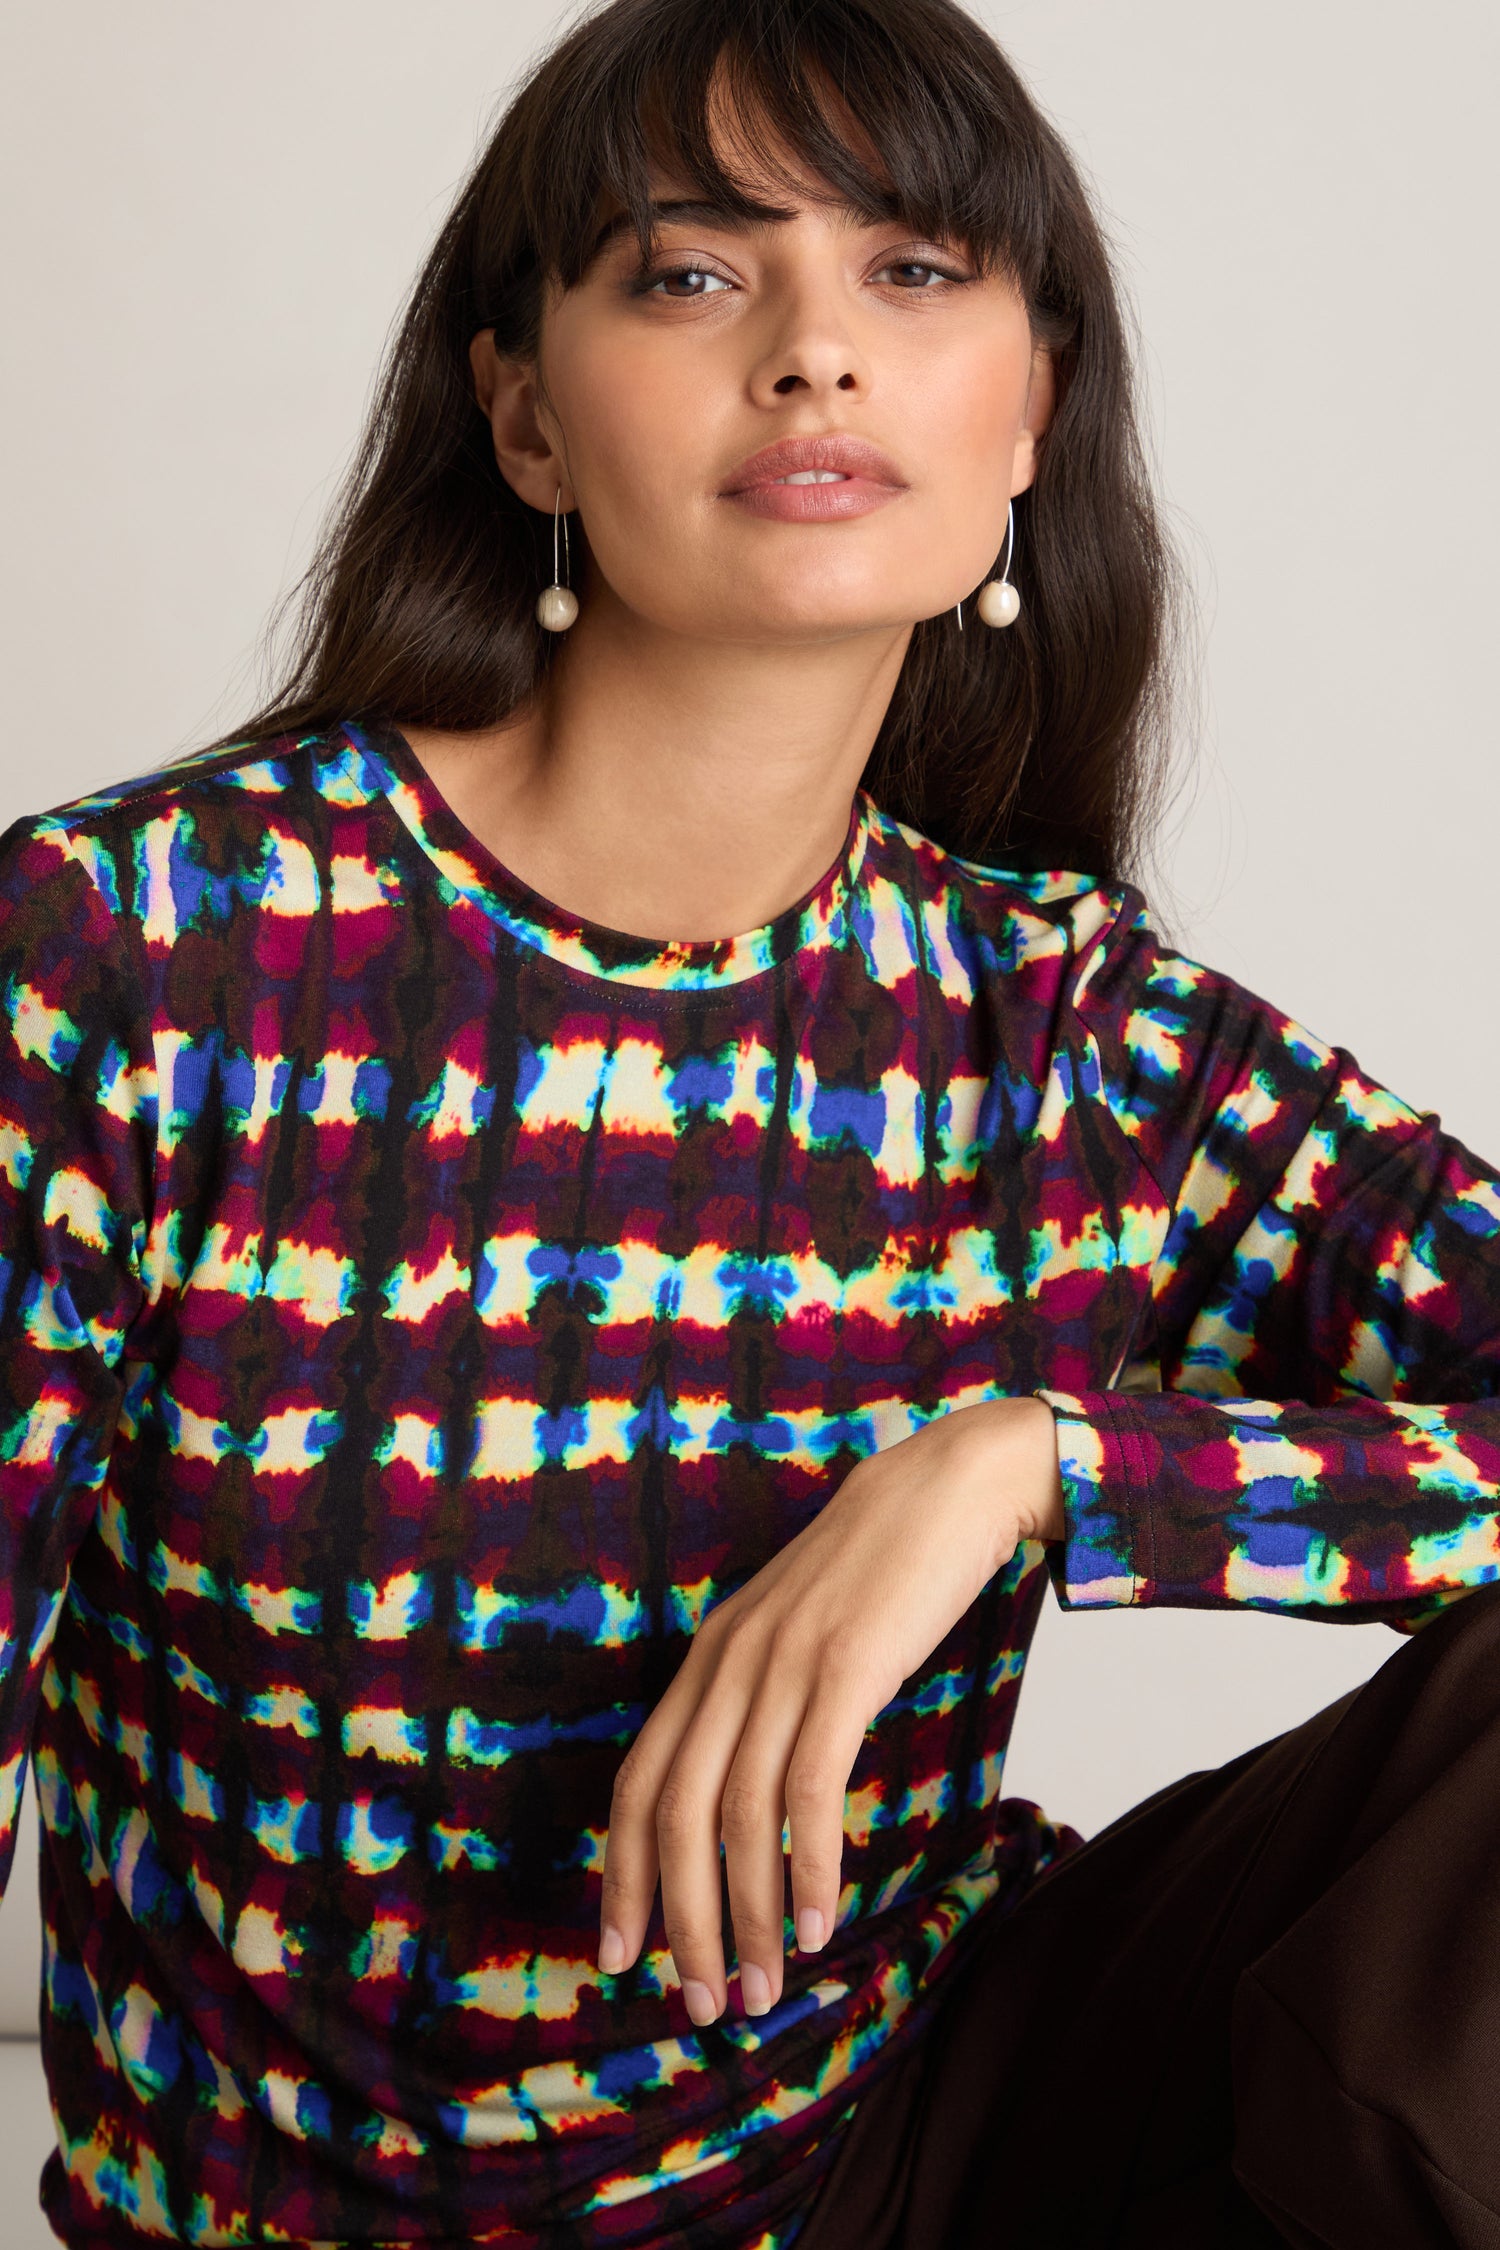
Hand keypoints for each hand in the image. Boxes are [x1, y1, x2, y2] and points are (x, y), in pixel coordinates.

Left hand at [596, 1394, 1063, 2024]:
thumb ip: (762, 1698)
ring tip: (761, 1988)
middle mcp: (729, 1663)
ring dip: (746, 1917)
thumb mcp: (797, 1631)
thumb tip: (748, 1795)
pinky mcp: (845, 1670)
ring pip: (736, 1815)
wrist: (946, 1486)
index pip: (637, 1783)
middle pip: (672, 1814)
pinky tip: (819, 1923)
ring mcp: (784, 1665)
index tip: (621, 1953)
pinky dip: (807, 1868)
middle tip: (702, 2003)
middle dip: (681, 1923)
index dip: (621, 1876)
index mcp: (709, 1658)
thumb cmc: (879, 1570)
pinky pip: (809, 1789)